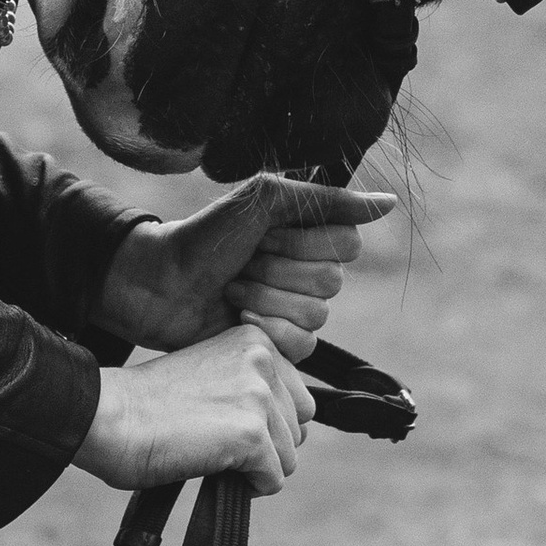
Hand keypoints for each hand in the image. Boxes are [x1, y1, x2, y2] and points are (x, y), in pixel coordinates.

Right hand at [77, 328, 318, 495]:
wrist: (107, 417)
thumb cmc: (148, 404)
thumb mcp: (213, 374)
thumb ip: (252, 386)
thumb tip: (293, 431)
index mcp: (255, 340)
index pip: (298, 397)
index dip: (269, 423)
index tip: (229, 425)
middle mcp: (263, 360)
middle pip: (300, 428)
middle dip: (268, 446)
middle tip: (221, 446)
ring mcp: (259, 396)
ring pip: (289, 458)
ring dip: (255, 468)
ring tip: (212, 456)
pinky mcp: (251, 434)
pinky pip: (273, 479)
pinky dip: (247, 488)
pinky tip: (214, 471)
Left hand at [99, 173, 394, 364]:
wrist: (156, 284)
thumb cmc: (203, 237)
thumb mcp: (261, 201)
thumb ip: (326, 200)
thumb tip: (389, 202)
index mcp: (308, 233)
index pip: (346, 245)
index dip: (303, 243)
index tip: (264, 234)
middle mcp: (306, 270)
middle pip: (331, 282)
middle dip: (278, 272)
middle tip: (242, 263)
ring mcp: (292, 309)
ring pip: (317, 315)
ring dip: (266, 299)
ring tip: (233, 290)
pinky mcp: (278, 344)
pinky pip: (303, 345)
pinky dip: (267, 330)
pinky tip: (239, 320)